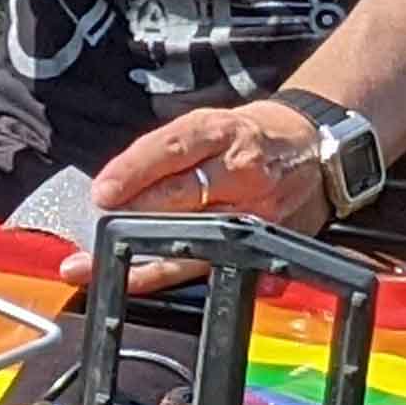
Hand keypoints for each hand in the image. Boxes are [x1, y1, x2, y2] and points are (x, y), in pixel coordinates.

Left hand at [66, 100, 331, 285]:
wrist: (316, 149)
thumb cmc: (252, 136)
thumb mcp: (211, 125)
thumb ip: (166, 154)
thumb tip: (114, 189)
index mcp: (222, 132)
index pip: (172, 148)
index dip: (134, 171)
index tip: (102, 192)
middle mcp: (240, 170)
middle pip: (179, 197)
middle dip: (129, 218)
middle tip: (88, 236)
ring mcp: (255, 210)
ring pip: (192, 238)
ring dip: (139, 255)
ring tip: (97, 264)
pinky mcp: (263, 242)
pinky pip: (210, 264)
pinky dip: (170, 275)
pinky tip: (138, 280)